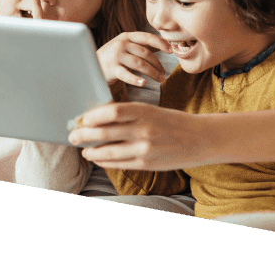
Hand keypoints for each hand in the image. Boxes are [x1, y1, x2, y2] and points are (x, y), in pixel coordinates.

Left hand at [68, 102, 208, 169]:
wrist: (201, 139)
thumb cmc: (174, 122)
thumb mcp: (153, 111)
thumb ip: (130, 114)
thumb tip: (100, 118)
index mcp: (144, 111)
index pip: (111, 111)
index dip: (93, 115)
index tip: (83, 118)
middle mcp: (143, 129)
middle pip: (104, 132)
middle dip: (84, 134)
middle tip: (73, 135)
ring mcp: (144, 148)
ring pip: (108, 151)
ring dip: (91, 151)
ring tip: (83, 150)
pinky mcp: (146, 163)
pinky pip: (119, 163)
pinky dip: (105, 161)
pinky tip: (99, 158)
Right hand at [96, 32, 169, 86]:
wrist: (89, 65)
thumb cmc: (112, 57)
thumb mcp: (125, 46)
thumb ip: (140, 45)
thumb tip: (164, 45)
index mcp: (127, 36)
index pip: (147, 37)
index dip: (161, 42)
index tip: (171, 50)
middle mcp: (121, 43)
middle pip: (145, 53)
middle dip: (157, 64)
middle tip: (164, 74)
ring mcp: (116, 55)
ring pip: (139, 64)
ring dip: (152, 73)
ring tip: (159, 79)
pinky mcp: (111, 68)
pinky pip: (126, 75)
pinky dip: (136, 79)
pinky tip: (143, 83)